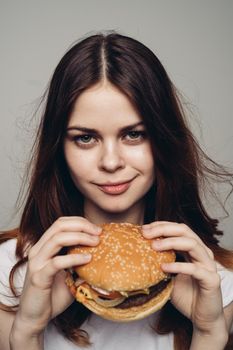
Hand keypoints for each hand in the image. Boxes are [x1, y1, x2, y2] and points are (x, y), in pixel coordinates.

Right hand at [13, 216, 100, 335]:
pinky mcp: (38, 277)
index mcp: (44, 246)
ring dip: (80, 237)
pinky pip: (57, 262)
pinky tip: (87, 259)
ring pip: (57, 239)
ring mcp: (37, 263)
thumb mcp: (70, 275)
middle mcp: (38, 250)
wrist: (35, 318)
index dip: (80, 222)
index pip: (61, 223)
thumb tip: (103, 256)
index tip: (97, 229)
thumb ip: (80, 264)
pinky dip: (74, 258)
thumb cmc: (53, 295)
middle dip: (82, 225)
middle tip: (99, 233)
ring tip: (96, 243)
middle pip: (59, 226)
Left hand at [142, 221, 226, 334]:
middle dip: (164, 229)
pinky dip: (178, 266)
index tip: (144, 228)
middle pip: (184, 231)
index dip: (161, 225)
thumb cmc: (185, 295)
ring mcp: (209, 265)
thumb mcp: (168, 275)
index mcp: (193, 249)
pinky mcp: (211, 280)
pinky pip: (195, 269)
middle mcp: (203, 253)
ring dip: (171, 242)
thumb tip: (137, 251)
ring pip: (192, 244)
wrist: (202, 318)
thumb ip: (160, 262)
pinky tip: (164, 267)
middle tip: (146, 233)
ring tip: (154, 246)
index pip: (178, 229)